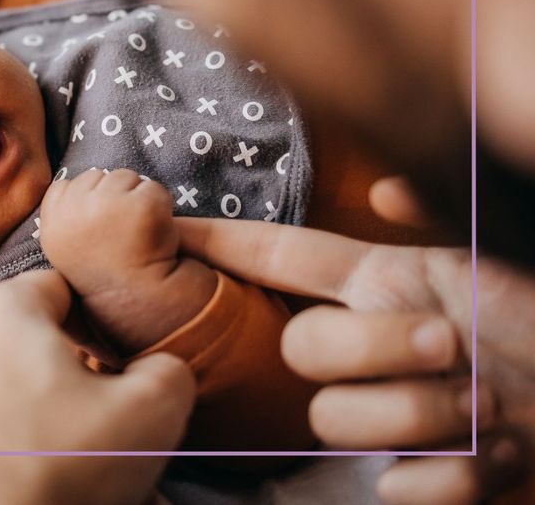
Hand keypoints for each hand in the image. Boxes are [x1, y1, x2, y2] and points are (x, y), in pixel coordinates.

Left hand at [0, 270, 194, 504]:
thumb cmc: (52, 465)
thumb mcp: (149, 413)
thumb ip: (167, 371)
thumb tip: (160, 370)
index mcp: (1, 308)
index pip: (65, 290)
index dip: (103, 325)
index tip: (122, 368)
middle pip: (31, 346)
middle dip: (69, 380)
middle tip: (102, 424)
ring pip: (1, 393)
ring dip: (37, 418)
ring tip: (71, 464)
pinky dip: (1, 451)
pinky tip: (31, 480)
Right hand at [39, 169, 215, 355]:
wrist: (142, 306)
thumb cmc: (108, 278)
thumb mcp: (69, 247)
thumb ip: (64, 216)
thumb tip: (73, 182)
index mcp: (52, 224)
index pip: (66, 186)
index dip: (88, 204)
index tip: (99, 234)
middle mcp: (72, 212)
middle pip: (96, 176)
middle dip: (112, 197)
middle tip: (120, 236)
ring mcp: (105, 206)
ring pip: (125, 178)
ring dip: (137, 200)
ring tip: (138, 235)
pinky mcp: (140, 205)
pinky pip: (153, 188)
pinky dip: (160, 206)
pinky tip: (156, 234)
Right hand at [176, 203, 533, 504]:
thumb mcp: (499, 254)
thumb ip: (441, 208)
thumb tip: (382, 187)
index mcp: (388, 287)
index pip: (281, 259)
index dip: (220, 243)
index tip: (163, 226)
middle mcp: (377, 353)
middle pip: (301, 353)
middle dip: (372, 348)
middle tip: (449, 344)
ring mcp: (398, 423)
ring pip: (342, 421)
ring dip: (425, 412)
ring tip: (493, 402)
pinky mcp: (431, 486)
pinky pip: (403, 493)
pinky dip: (453, 482)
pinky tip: (495, 458)